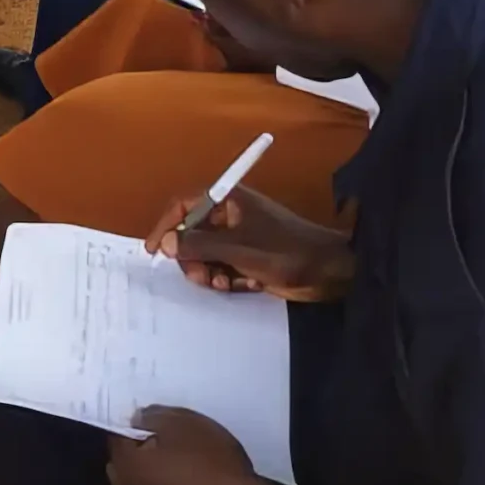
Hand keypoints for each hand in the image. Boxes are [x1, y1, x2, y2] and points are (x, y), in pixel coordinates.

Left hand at [106, 407, 279, 484]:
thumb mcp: (181, 422)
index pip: (117, 432)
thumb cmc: (207, 462)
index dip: (133, 418)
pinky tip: (189, 468)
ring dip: (155, 461)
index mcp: (125, 465)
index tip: (148, 410)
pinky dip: (168, 476)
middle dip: (140, 442)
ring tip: (181, 447)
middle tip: (164, 429)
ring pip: (145, 474)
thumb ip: (153, 415)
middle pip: (128, 457)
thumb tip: (137, 418)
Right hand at [146, 185, 355, 302]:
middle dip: (194, 258)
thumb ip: (200, 246)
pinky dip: (229, 278)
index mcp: (229, 199)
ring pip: (207, 255)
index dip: (166, 225)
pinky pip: (224, 267)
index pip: (184, 204)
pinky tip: (247, 285)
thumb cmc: (287, 252)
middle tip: (202, 278)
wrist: (330, 272)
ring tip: (228, 283)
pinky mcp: (249, 258)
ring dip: (212, 272)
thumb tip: (166, 243)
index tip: (154, 250)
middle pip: (193, 234)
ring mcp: (240, 237)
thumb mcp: (239, 250)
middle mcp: (230, 216)